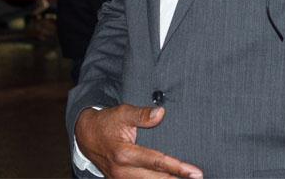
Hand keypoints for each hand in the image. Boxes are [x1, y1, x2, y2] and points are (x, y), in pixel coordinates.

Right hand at [75, 104, 202, 177]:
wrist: (86, 136)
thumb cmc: (107, 123)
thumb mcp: (123, 113)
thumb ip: (142, 114)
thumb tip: (161, 113)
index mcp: (124, 154)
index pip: (156, 162)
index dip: (177, 167)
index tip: (194, 171)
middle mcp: (122, 172)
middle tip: (197, 178)